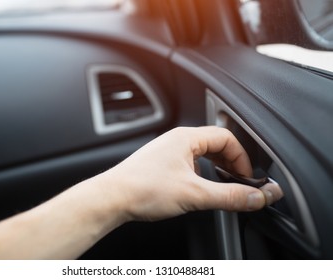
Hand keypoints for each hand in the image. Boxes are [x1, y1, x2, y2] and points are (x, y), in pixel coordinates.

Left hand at [103, 126, 282, 221]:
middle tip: (238, 182)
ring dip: (216, 168)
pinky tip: (199, 187)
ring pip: (202, 154)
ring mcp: (167, 151)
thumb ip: (230, 196)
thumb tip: (256, 197)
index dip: (241, 158)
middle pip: (215, 145)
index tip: (247, 178)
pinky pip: (189, 162)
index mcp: (186, 138)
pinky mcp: (160, 163)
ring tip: (222, 185)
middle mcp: (177, 140)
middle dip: (231, 163)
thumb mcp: (194, 194)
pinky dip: (201, 173)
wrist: (112, 197)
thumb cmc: (143, 188)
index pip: (226, 138)